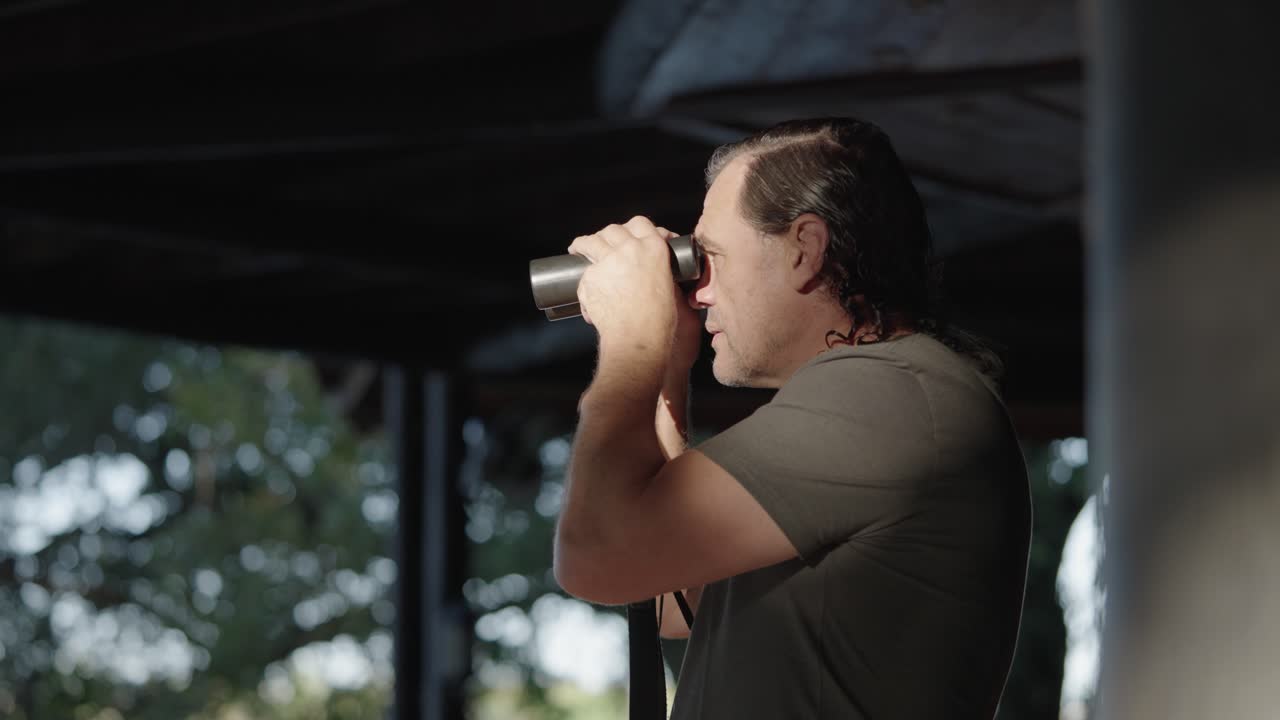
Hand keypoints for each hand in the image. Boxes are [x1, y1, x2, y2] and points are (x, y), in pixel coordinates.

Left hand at [568, 216, 678, 362]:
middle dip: (606, 235)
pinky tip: (586, 288)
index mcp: (654, 249)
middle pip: (613, 229)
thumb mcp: (667, 286)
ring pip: (591, 241)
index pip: (640, 223)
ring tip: (578, 248)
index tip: (626, 232)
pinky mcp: (590, 276)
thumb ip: (655, 270)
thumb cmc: (657, 320)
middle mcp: (630, 249)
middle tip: (602, 242)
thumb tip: (644, 270)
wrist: (638, 337)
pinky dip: (584, 281)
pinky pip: (584, 274)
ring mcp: (607, 261)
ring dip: (584, 243)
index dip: (631, 227)